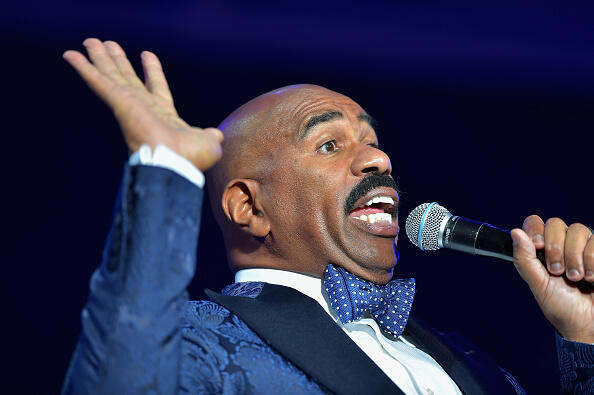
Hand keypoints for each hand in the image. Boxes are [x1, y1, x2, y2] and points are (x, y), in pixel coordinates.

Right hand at [63, 38, 222, 170]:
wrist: (173, 164)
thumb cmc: (190, 159)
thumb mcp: (208, 144)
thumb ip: (210, 136)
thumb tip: (216, 136)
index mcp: (165, 116)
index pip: (156, 88)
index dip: (152, 70)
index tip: (147, 54)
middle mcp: (144, 109)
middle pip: (128, 79)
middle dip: (119, 61)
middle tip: (108, 44)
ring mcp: (130, 105)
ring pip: (111, 76)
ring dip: (100, 58)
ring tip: (90, 41)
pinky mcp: (119, 103)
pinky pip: (99, 81)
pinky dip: (84, 68)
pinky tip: (71, 54)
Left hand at [511, 215, 593, 343]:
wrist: (588, 324)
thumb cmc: (562, 307)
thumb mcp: (538, 284)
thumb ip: (525, 259)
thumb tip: (515, 232)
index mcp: (542, 250)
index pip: (535, 223)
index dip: (536, 230)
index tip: (538, 246)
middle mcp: (562, 244)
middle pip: (556, 223)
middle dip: (555, 248)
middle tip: (557, 271)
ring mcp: (583, 247)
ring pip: (578, 230)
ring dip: (574, 257)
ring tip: (575, 278)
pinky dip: (592, 261)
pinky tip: (591, 277)